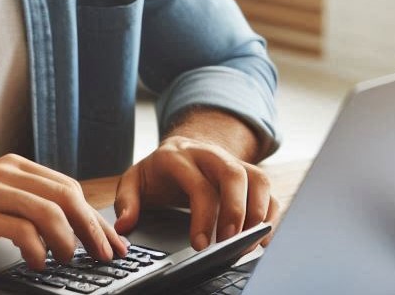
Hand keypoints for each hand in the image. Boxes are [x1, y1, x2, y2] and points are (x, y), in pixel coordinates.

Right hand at [0, 154, 127, 268]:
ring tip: (71, 260)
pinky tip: (39, 263)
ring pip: (49, 211)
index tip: (109, 240)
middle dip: (91, 228)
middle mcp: (8, 173)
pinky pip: (22, 230)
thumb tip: (66, 225)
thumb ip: (26, 200)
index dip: (93, 216)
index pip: (68, 187)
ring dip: (68, 240)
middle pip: (66, 196)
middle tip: (105, 254)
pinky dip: (38, 250)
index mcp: (16, 166)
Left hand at [113, 137, 278, 250]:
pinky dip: (270, 213)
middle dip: (236, 211)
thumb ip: (126, 202)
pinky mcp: (248, 173)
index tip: (201, 246)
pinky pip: (268, 190)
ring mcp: (232, 162)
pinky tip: (261, 237)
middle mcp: (209, 155)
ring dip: (258, 212)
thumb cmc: (159, 171)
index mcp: (179, 157)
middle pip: (233, 174)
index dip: (202, 217)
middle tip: (230, 242)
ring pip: (257, 179)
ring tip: (247, 243)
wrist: (181, 148)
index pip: (198, 185)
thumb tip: (125, 227)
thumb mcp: (134, 181)